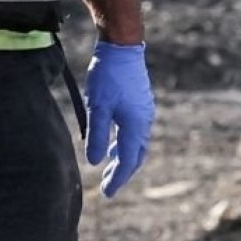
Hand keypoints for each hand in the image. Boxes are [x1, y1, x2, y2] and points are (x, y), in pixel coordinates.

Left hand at [85, 40, 154, 197]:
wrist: (122, 46)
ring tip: (110, 167)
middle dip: (122, 172)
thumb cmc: (108, 76)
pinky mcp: (140, 103)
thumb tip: (95, 162)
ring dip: (123, 157)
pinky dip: (125, 143)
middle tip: (108, 185)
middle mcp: (144, 121)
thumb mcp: (97, 107)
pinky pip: (135, 131)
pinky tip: (113, 143)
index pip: (127, 160)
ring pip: (137, 143)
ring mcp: (144, 112)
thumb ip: (96, 136)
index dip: (117, 178)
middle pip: (136, 155)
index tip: (107, 193)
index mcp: (135, 125)